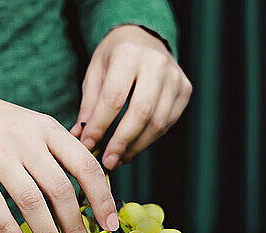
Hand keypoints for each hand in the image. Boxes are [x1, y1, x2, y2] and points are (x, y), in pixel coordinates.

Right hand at [0, 72, 117, 232]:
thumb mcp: (32, 125)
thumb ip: (58, 152)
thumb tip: (87, 192)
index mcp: (48, 128)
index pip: (86, 165)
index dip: (102, 197)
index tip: (109, 224)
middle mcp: (25, 138)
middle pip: (60, 189)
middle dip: (75, 226)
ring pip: (30, 200)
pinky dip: (8, 229)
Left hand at [70, 25, 191, 169]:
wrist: (143, 38)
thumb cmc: (114, 58)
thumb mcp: (95, 73)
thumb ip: (89, 106)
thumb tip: (80, 138)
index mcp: (128, 55)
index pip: (114, 99)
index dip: (100, 126)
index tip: (88, 146)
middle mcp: (156, 64)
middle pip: (141, 113)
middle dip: (122, 142)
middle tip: (107, 161)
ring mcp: (175, 77)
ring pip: (157, 123)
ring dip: (136, 146)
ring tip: (118, 158)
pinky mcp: (185, 90)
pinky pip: (168, 123)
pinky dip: (149, 139)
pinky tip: (133, 146)